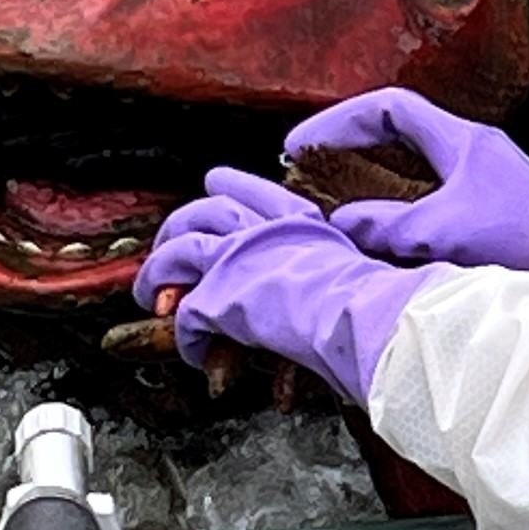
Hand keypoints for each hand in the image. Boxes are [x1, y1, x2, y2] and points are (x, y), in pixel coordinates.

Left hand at [137, 168, 439, 405]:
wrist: (367, 317)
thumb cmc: (376, 305)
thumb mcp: (354, 269)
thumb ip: (329, 266)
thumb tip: (325, 280)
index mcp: (300, 220)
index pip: (254, 189)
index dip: (231, 185)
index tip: (216, 180)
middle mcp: (262, 230)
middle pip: (203, 211)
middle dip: (178, 226)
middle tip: (169, 241)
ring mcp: (237, 260)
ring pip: (177, 251)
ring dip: (158, 274)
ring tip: (152, 294)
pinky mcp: (219, 298)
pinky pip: (185, 315)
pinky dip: (183, 335)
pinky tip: (192, 349)